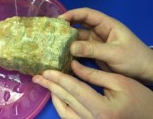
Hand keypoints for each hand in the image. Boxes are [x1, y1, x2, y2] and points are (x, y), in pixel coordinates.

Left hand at [33, 60, 152, 118]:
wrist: (148, 117)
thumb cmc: (139, 99)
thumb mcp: (118, 82)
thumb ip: (93, 74)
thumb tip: (73, 66)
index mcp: (102, 108)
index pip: (74, 89)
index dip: (59, 78)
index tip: (46, 70)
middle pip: (66, 99)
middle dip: (50, 86)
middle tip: (37, 77)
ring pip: (64, 111)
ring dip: (53, 95)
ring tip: (45, 84)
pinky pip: (69, 117)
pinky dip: (61, 105)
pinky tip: (57, 95)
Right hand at [59, 8, 152, 82]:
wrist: (144, 73)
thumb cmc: (133, 58)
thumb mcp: (114, 53)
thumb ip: (92, 49)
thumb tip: (70, 47)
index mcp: (106, 25)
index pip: (87, 14)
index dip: (73, 14)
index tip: (59, 20)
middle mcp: (99, 31)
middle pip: (80, 25)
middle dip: (67, 27)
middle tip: (52, 32)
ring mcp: (96, 43)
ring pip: (79, 38)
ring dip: (68, 41)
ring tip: (54, 44)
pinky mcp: (94, 53)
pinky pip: (81, 50)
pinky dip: (72, 51)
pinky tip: (63, 55)